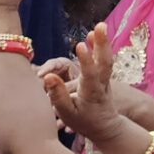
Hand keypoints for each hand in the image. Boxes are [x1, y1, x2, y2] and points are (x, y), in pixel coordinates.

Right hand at [39, 26, 118, 142]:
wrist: (106, 127)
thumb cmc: (84, 121)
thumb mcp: (67, 113)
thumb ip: (58, 95)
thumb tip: (48, 77)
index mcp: (91, 93)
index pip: (89, 74)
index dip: (85, 59)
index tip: (79, 45)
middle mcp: (101, 83)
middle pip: (104, 61)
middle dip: (102, 43)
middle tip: (100, 26)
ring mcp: (105, 78)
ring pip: (106, 58)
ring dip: (103, 42)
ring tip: (99, 26)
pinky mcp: (104, 76)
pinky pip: (104, 59)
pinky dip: (100, 46)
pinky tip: (92, 35)